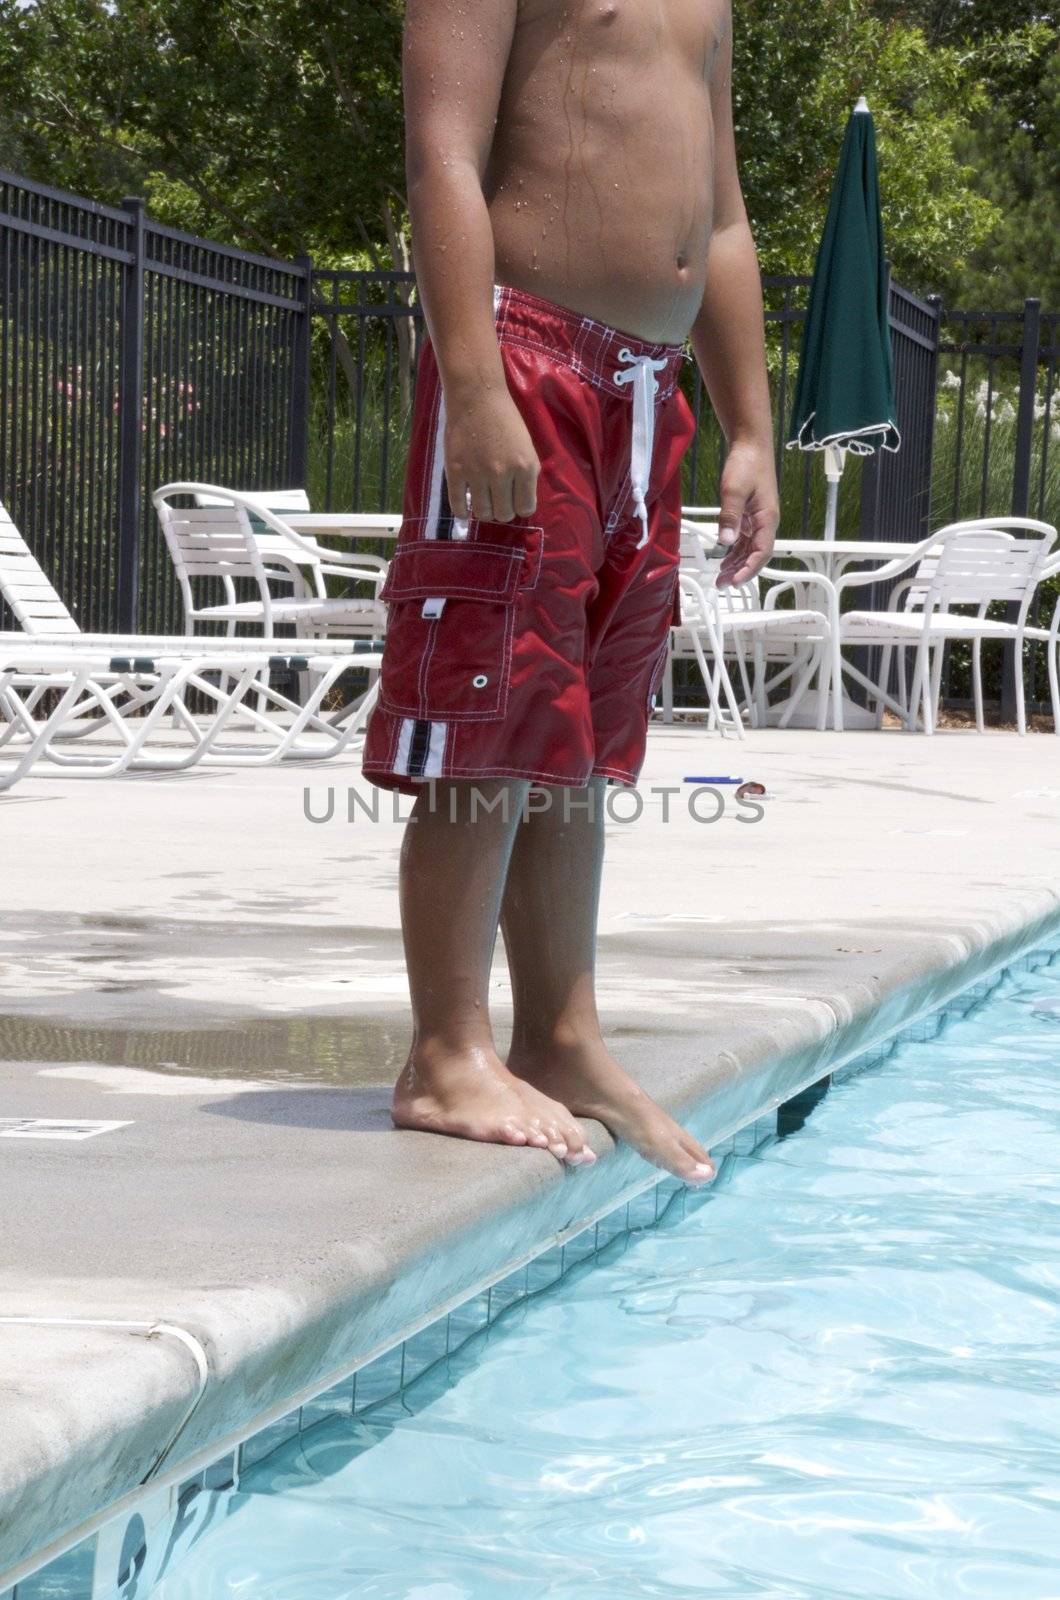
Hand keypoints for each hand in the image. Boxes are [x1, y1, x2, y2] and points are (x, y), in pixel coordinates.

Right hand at [444, 386, 539, 522]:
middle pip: (503, 514)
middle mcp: (502, 474)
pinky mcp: (455, 471)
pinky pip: (458, 504)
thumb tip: (521, 502)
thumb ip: (526, 475)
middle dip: (503, 510)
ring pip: (483, 513)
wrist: (476, 397)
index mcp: (524, 467)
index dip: (521, 507)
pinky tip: (464, 511)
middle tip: (498, 500)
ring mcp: (477, 474)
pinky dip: (462, 512)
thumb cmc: (505, 419)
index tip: (516, 501)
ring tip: (483, 501)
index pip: (525, 508)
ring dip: (485, 512)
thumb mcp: (527, 447)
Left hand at [715, 439, 778, 587]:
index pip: (761, 552)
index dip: (749, 569)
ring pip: (749, 549)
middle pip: (755, 555)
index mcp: (767, 518)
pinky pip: (744, 540)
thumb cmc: (746, 464)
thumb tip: (725, 542)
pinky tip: (724, 559)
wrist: (750, 445)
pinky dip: (735, 552)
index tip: (734, 581)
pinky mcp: (750, 515)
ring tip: (720, 577)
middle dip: (740, 572)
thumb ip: (729, 516)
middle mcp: (766, 522)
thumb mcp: (734, 490)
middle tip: (720, 584)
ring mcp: (758, 519)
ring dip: (736, 564)